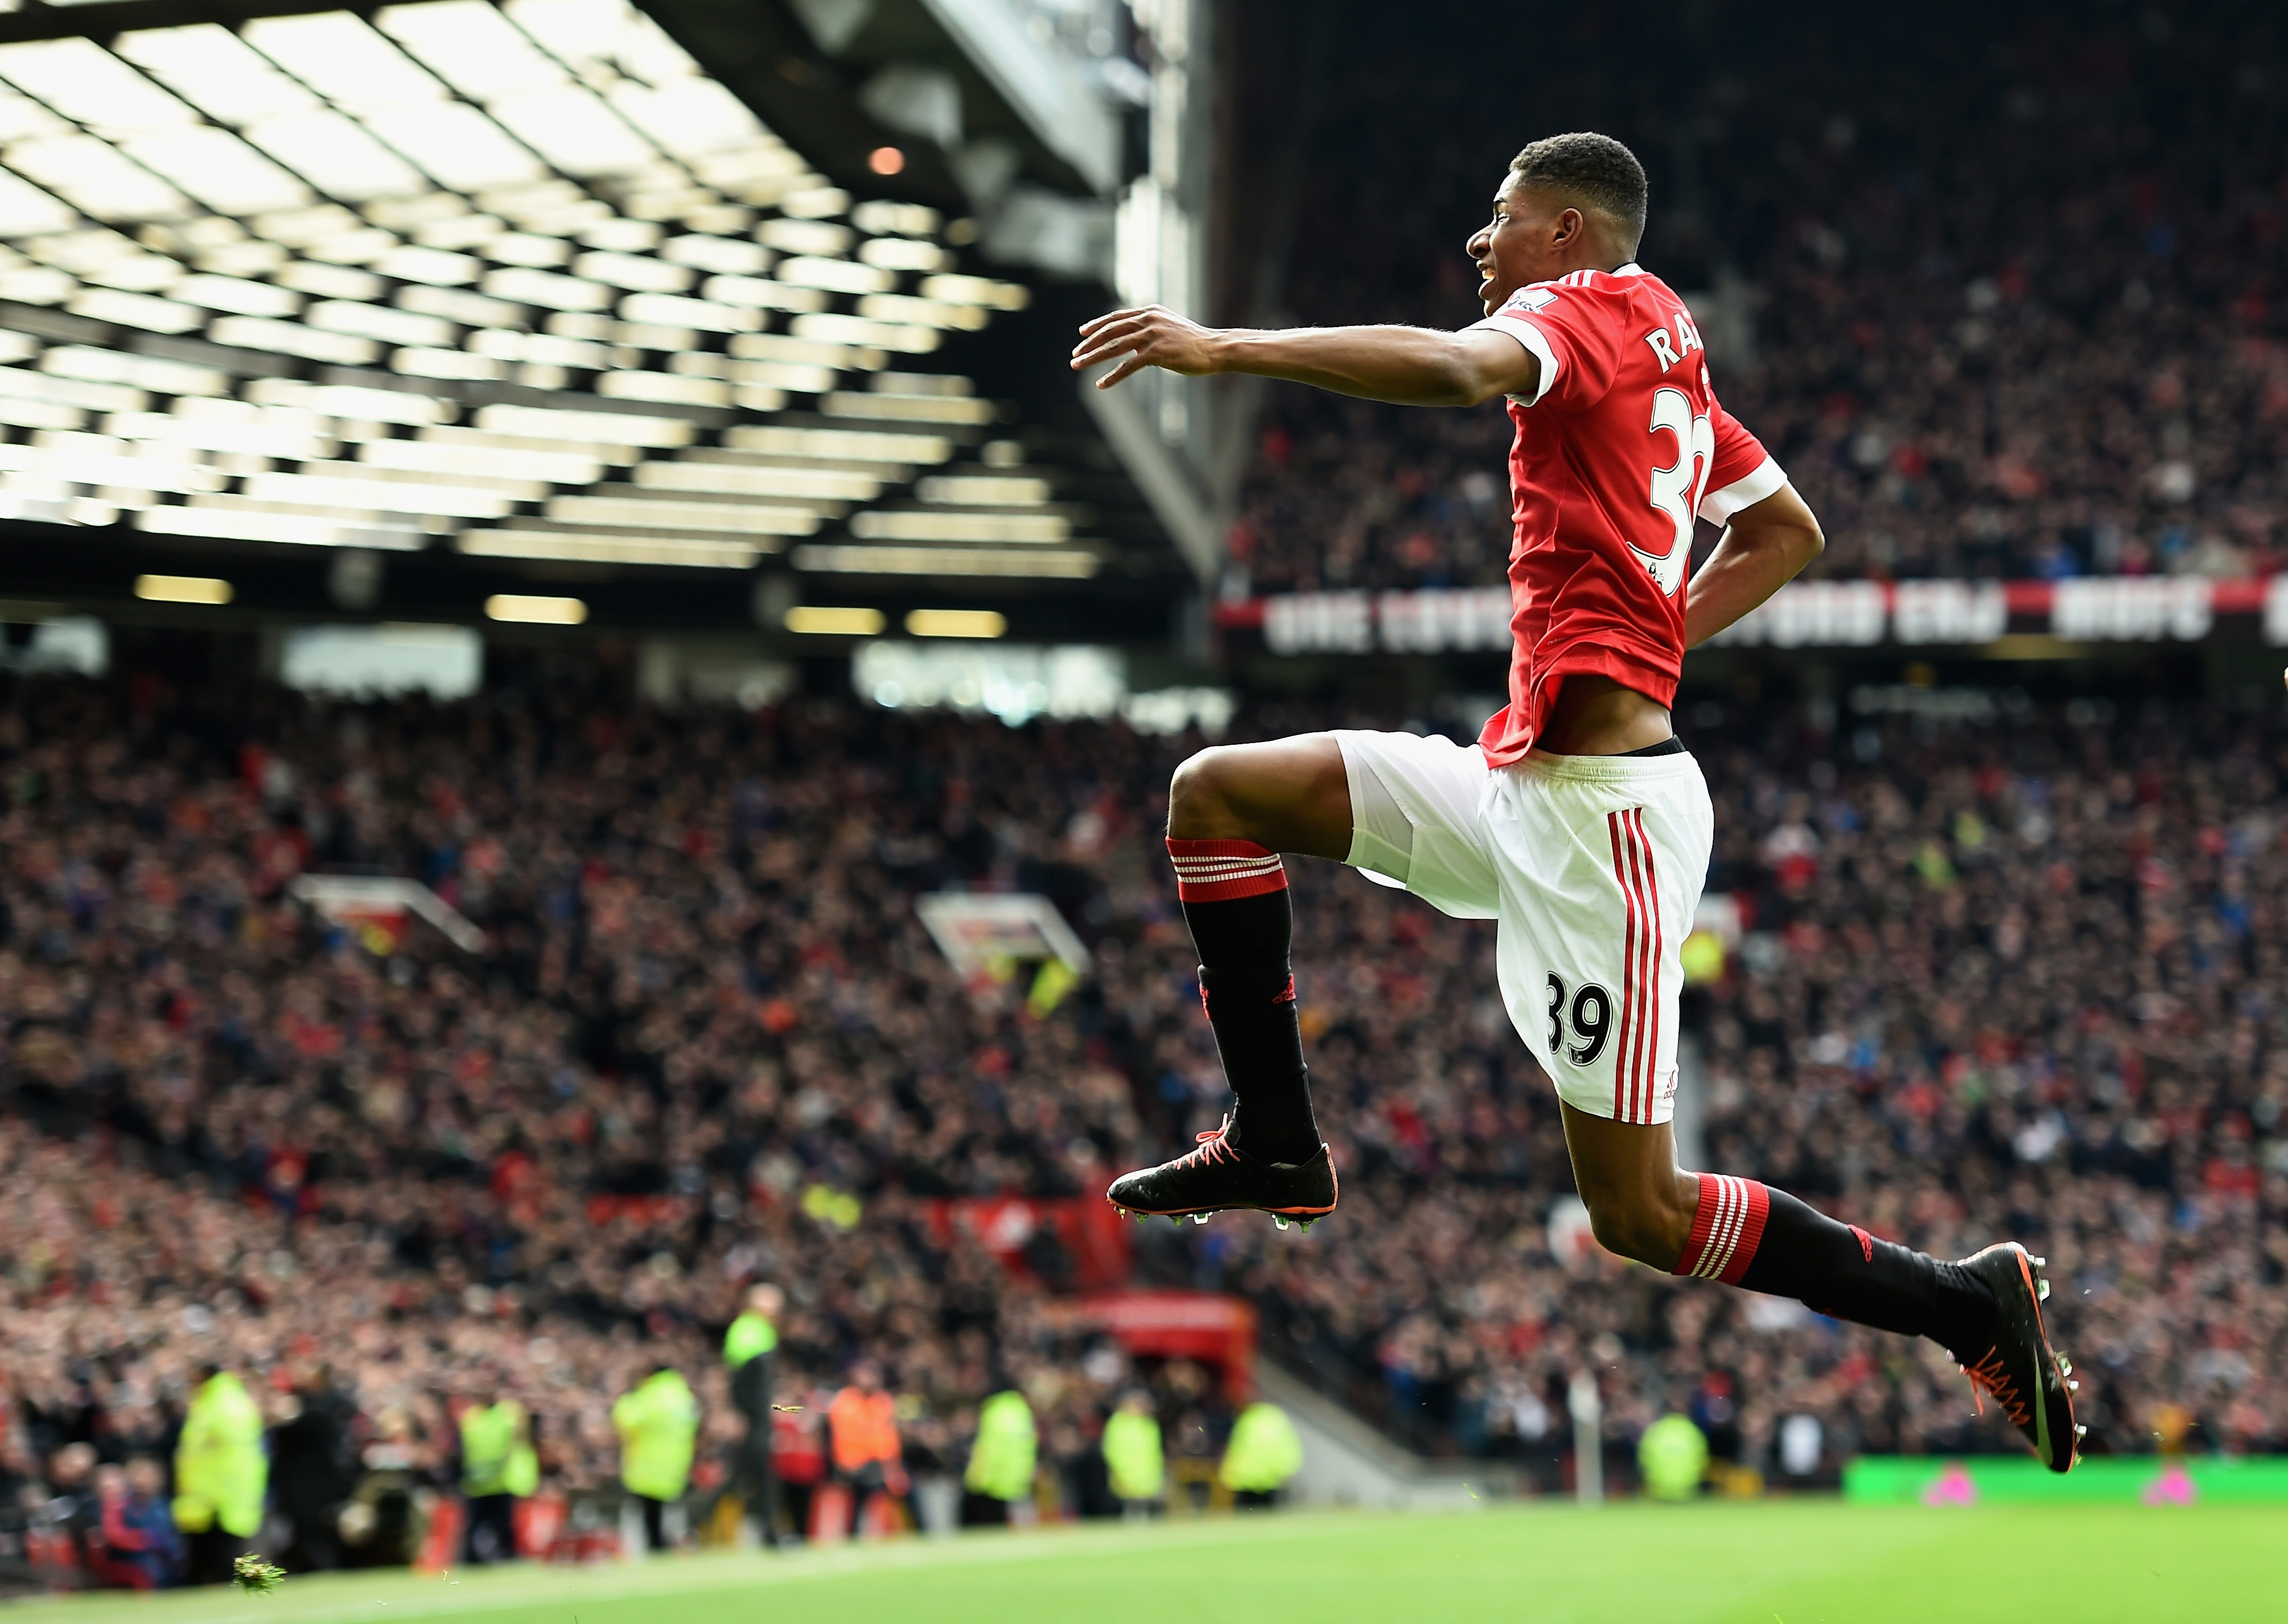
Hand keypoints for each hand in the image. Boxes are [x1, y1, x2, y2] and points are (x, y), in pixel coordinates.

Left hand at [1071, 305, 1223, 386]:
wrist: (1215, 348)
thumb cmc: (1194, 342)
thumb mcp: (1169, 327)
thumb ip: (1150, 329)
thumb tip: (1133, 340)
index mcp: (1150, 312)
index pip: (1116, 318)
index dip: (1097, 325)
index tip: (1082, 333)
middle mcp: (1148, 320)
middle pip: (1110, 331)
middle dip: (1089, 343)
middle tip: (1075, 355)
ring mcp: (1152, 335)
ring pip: (1114, 347)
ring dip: (1092, 357)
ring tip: (1077, 366)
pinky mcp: (1157, 353)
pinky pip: (1128, 366)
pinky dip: (1113, 376)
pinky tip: (1101, 385)